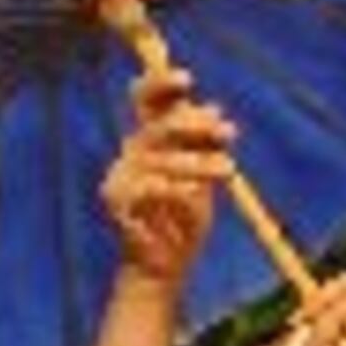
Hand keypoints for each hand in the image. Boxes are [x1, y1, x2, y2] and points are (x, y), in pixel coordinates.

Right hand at [99, 68, 233, 286]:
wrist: (165, 264)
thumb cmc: (185, 217)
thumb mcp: (204, 173)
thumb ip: (206, 142)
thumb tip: (214, 109)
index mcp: (150, 137)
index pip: (145, 98)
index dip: (161, 83)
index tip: (188, 80)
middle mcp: (132, 151)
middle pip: (159, 125)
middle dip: (197, 125)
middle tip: (230, 132)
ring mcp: (120, 174)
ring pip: (162, 157)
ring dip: (200, 162)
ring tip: (229, 170)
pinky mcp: (116, 200)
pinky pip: (152, 186)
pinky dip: (180, 191)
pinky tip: (195, 199)